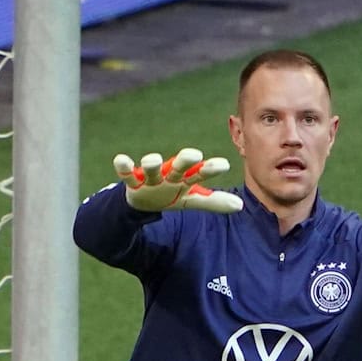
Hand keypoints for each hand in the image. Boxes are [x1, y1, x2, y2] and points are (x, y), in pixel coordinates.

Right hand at [114, 147, 242, 212]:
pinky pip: (127, 174)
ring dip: (151, 162)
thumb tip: (241, 206)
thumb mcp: (192, 199)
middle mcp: (169, 174)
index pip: (201, 172)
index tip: (224, 165)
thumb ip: (214, 202)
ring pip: (151, 167)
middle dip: (185, 160)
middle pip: (178, 166)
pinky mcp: (133, 182)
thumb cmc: (171, 194)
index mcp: (185, 178)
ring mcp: (150, 177)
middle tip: (194, 154)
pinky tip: (121, 160)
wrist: (144, 200)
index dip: (211, 169)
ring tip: (152, 159)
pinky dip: (123, 166)